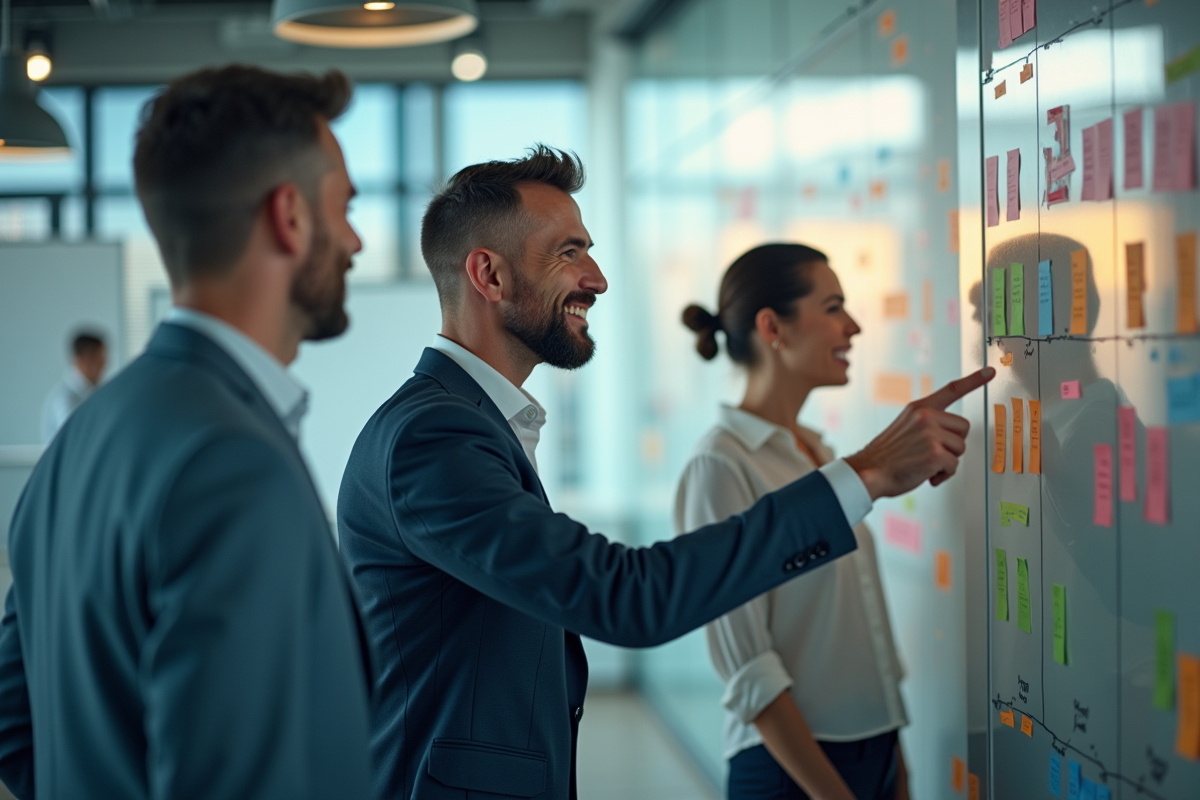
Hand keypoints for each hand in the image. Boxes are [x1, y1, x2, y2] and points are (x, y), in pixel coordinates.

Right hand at [845, 367, 994, 499]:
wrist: (869, 472)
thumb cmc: (887, 455)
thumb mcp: (905, 428)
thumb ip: (927, 423)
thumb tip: (951, 435)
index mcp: (919, 408)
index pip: (951, 390)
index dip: (973, 381)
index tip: (989, 371)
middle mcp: (926, 417)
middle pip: (963, 428)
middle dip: (953, 444)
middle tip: (933, 452)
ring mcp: (931, 434)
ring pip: (960, 448)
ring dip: (948, 461)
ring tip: (926, 464)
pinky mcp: (935, 453)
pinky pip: (954, 465)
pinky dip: (943, 475)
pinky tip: (926, 474)